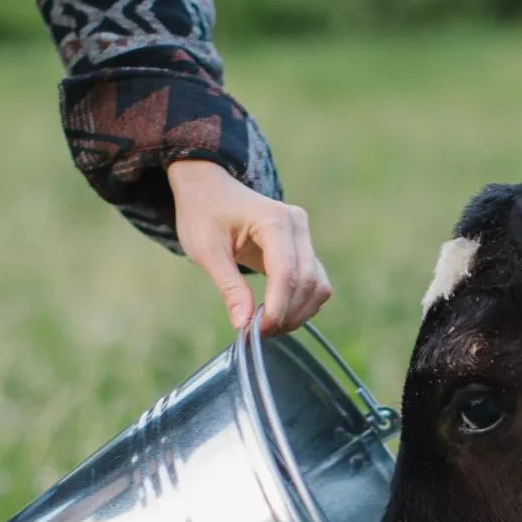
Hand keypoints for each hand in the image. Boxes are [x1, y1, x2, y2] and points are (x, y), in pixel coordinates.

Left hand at [170, 160, 331, 333]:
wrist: (209, 188)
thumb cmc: (203, 213)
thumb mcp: (206, 250)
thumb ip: (228, 286)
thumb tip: (244, 324)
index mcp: (274, 220)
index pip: (287, 274)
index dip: (276, 309)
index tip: (255, 331)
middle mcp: (297, 225)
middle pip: (308, 282)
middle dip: (287, 314)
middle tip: (257, 333)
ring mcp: (304, 236)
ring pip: (318, 286)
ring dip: (298, 313)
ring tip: (266, 326)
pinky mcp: (304, 248)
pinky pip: (314, 282)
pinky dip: (301, 304)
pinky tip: (276, 314)